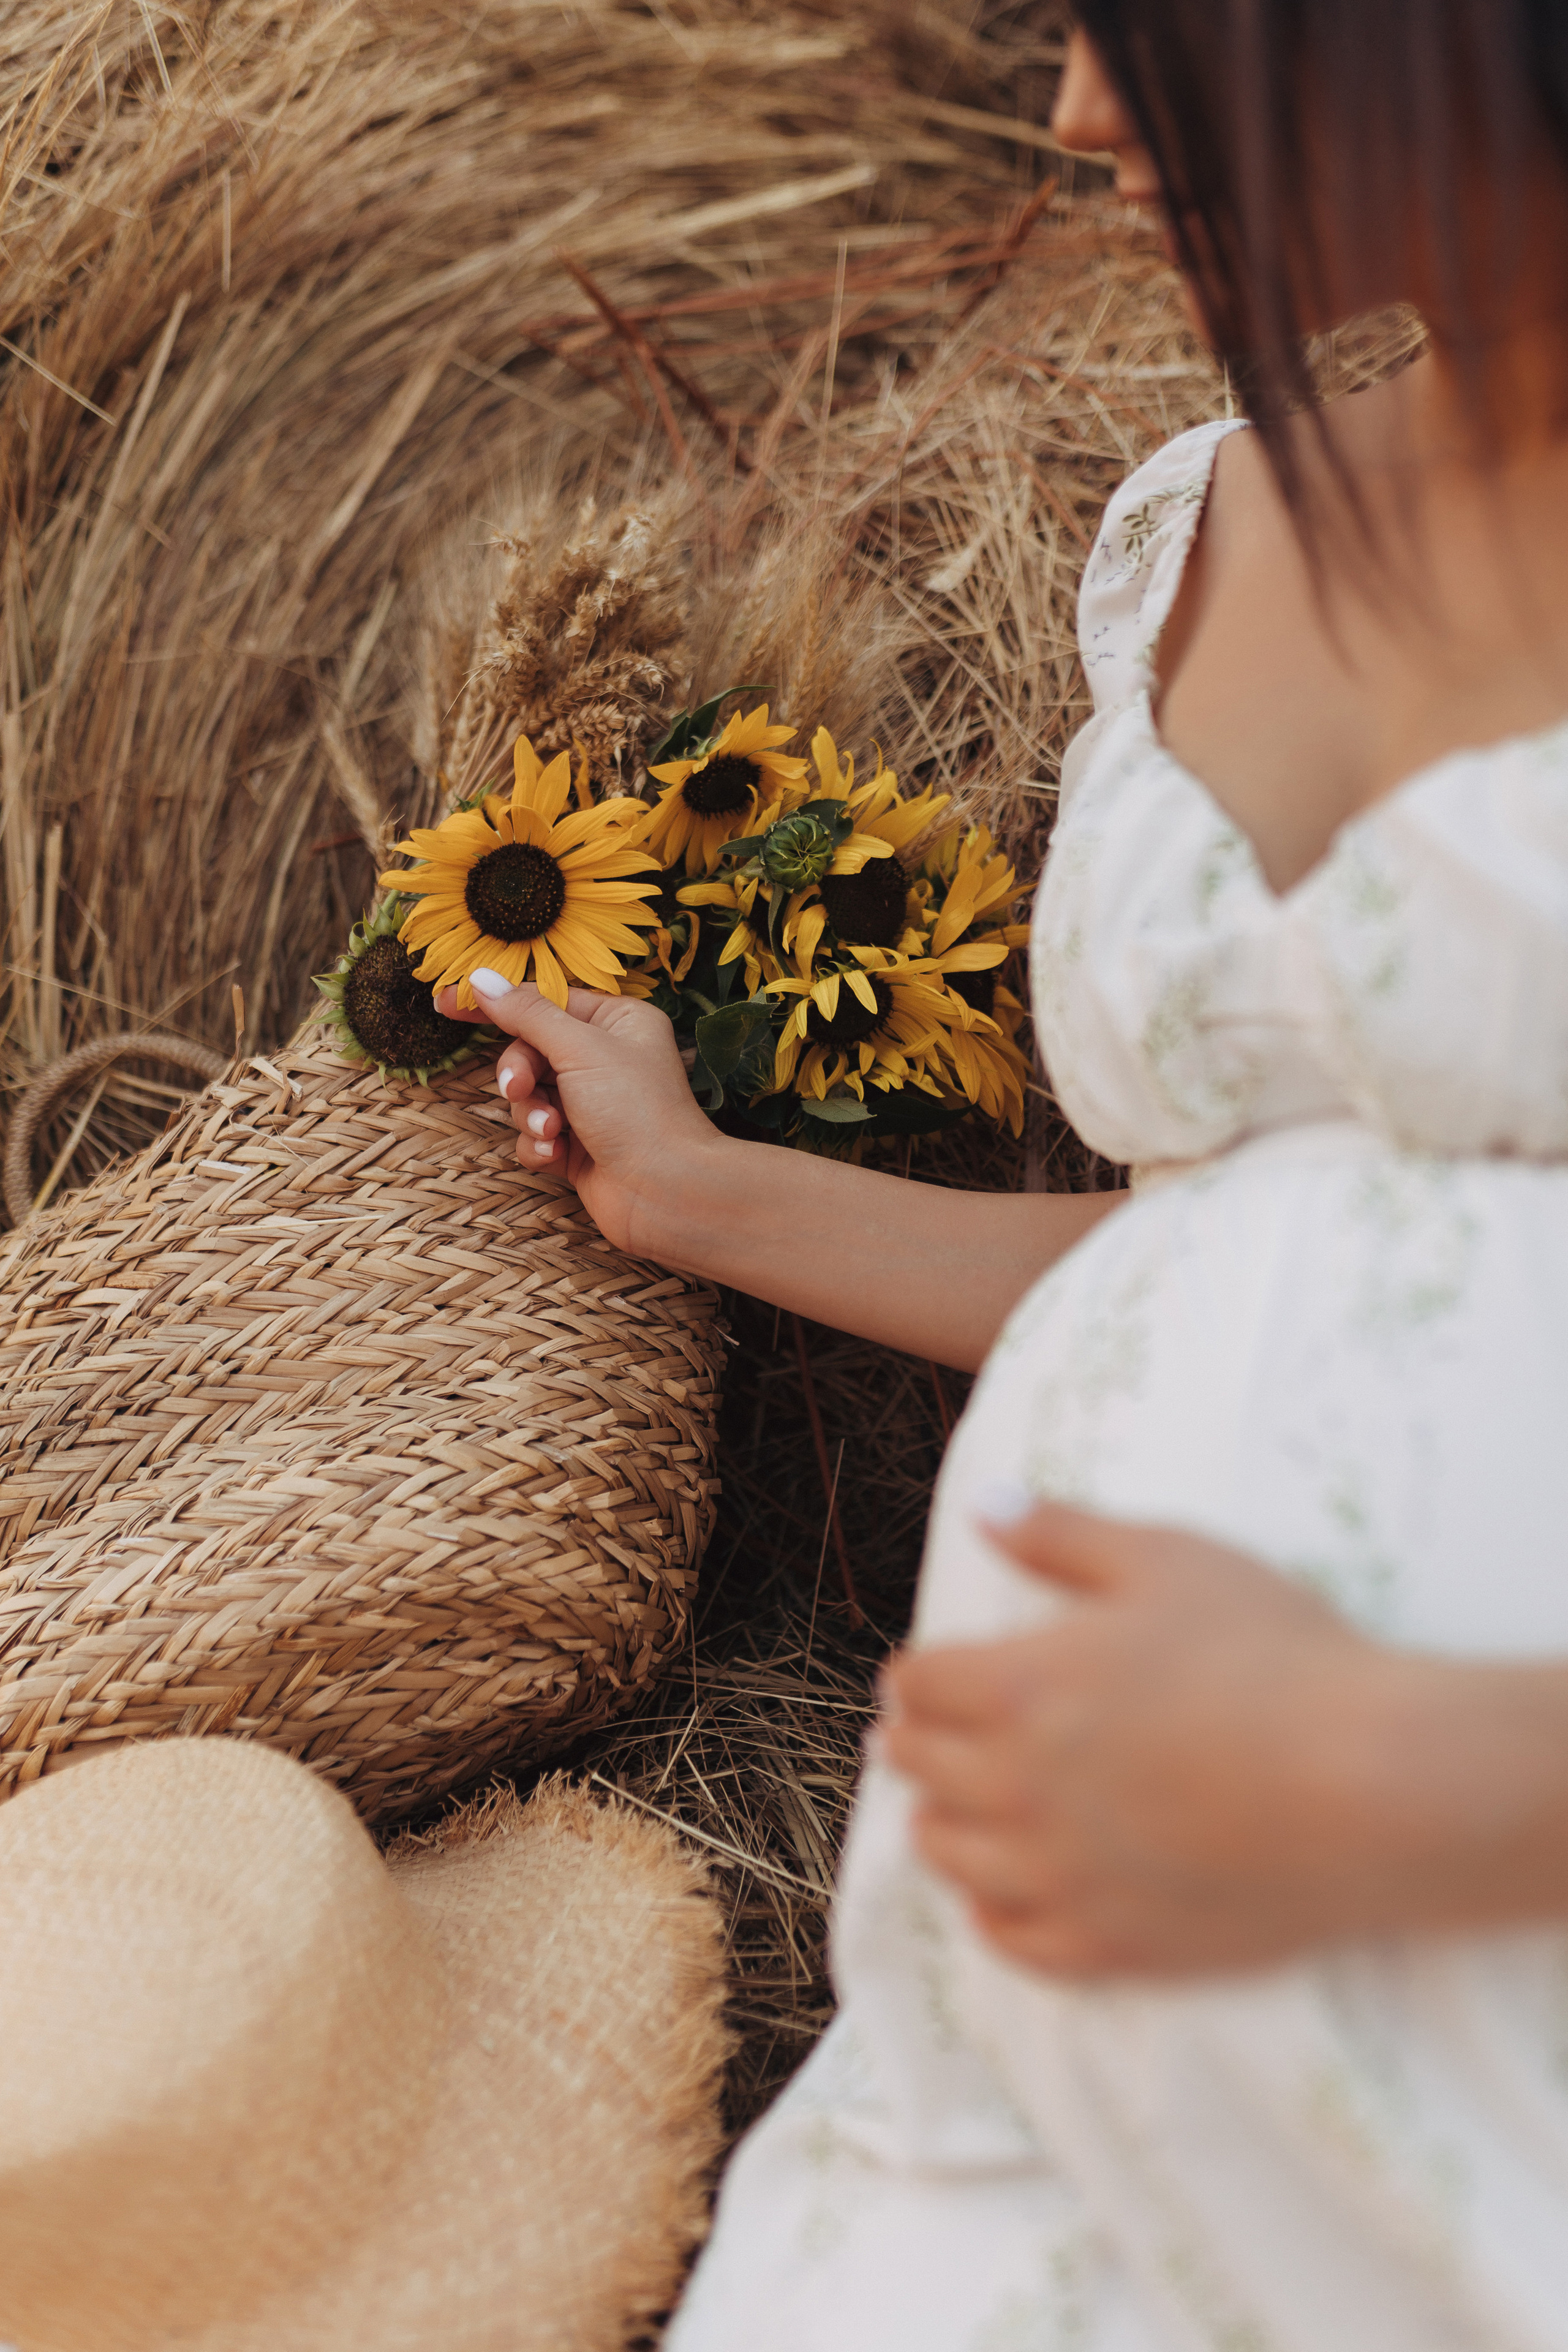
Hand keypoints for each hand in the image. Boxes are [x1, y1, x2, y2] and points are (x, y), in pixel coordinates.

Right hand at [437, 971, 722, 1258]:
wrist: (667, 1193)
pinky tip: (558, 1155)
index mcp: (616, 1022)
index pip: (543, 1001)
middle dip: (519, 1073)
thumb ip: (527, 1015)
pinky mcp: (578, 1146)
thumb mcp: (580, 1049)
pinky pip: (533, 1135)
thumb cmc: (638, 1112)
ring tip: (553, 1130)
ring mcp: (590, 1105)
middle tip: (521, 1088)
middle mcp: (604, 1059)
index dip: (495, 1004)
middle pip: (527, 1050)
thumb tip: (481, 979)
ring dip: (530, 1114)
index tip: (444, 1003)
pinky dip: (538, 1144)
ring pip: (526, 1096)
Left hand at [881, 1502, 1468, 1979]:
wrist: (1372, 1786)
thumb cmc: (1275, 1654)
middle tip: (911, 1738)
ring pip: (955, 1860)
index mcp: (1018, 1688)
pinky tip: (994, 1905)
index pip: (921, 1684)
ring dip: (937, 1829)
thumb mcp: (1165, 1559)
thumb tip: (984, 1506)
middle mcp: (1018, 1787)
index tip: (922, 1674)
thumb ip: (1062, 1535)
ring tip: (937, 1817)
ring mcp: (1063, 1876)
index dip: (917, 1674)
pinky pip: (1019, 1943)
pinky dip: (993, 1919)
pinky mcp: (1117, 1945)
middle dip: (913, 1745)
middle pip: (923, 1768)